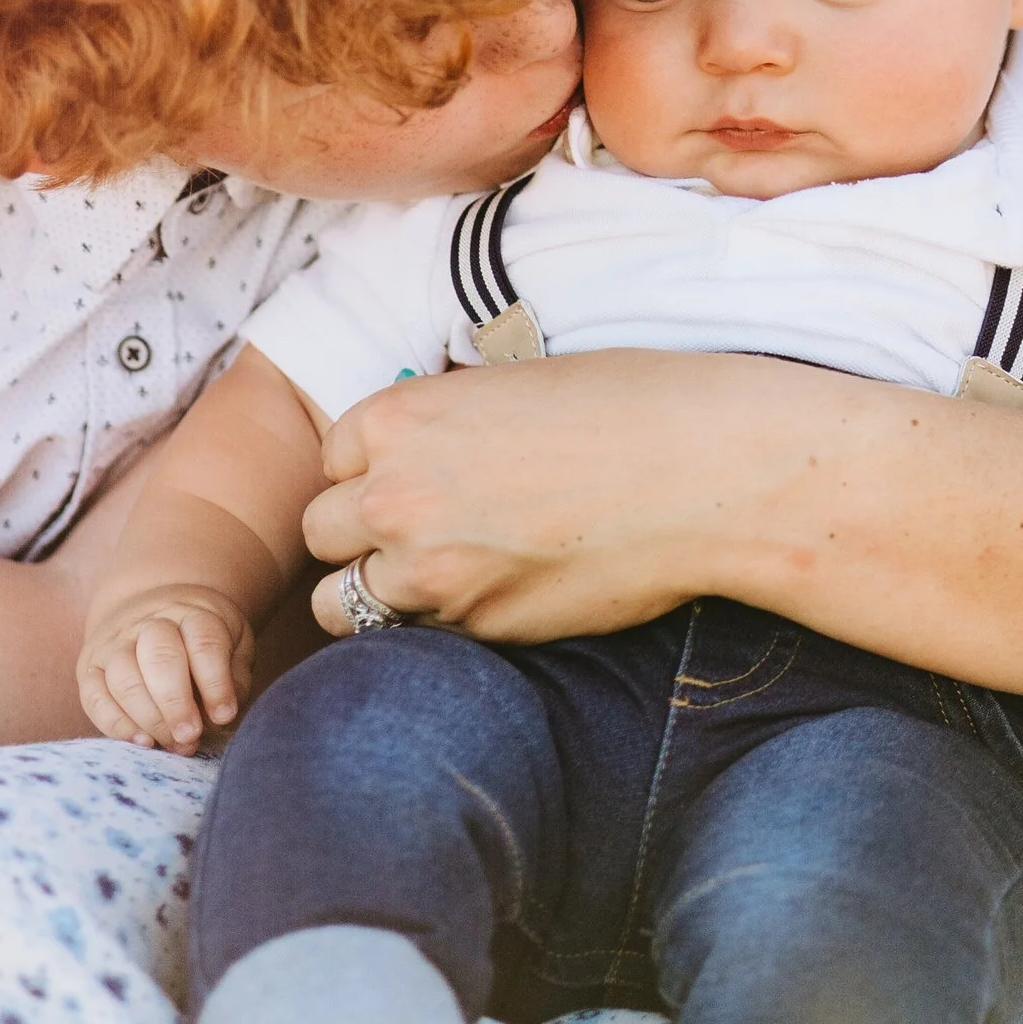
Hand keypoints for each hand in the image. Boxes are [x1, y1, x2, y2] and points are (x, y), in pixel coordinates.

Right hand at [76, 585, 254, 750]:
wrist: (150, 615)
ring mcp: (115, 643)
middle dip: (175, 702)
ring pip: (123, 676)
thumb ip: (233, 679)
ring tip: (172, 744)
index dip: (215, 681)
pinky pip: (94, 697)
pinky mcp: (90, 667)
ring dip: (148, 717)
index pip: (203, 640)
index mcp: (193, 613)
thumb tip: (221, 716)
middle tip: (190, 736)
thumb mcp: (233, 648)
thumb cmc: (201, 646)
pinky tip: (142, 743)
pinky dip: (117, 725)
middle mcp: (150, 623)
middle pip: (158, 655)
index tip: (224, 716)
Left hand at [302, 349, 803, 646]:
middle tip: (422, 530)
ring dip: (381, 591)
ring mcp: (430, 570)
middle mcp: (395, 495)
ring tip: (446, 572)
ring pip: (343, 604)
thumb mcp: (507, 386)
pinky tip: (494, 593)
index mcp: (399, 418)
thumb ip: (441, 423)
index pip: (332, 457)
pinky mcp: (477, 628)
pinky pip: (416, 637)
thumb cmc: (623, 406)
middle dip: (360, 534)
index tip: (414, 472)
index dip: (371, 468)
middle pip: (322, 532)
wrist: (700, 471)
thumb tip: (416, 448)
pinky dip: (437, 625)